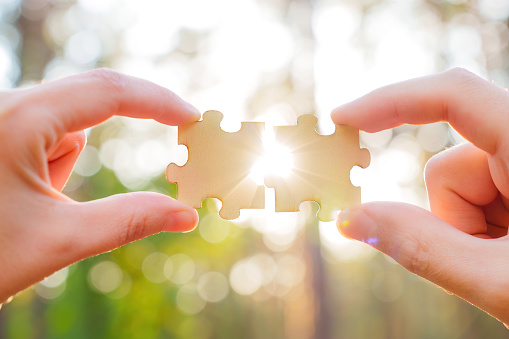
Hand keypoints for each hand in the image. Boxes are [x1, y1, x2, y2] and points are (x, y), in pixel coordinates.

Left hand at [0, 69, 199, 302]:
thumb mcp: (58, 241)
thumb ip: (129, 221)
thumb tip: (186, 217)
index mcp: (20, 120)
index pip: (108, 92)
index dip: (159, 101)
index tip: (193, 117)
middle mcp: (8, 106)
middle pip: (90, 104)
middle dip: (120, 132)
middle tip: (158, 151)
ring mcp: (2, 119)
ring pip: (64, 129)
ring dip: (68, 165)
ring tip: (34, 208)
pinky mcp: (0, 133)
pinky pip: (44, 139)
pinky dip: (53, 164)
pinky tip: (21, 198)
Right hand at [332, 68, 508, 323]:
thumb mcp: (501, 282)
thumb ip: (419, 248)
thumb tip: (349, 219)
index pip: (455, 96)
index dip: (391, 101)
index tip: (343, 119)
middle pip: (450, 166)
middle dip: (450, 218)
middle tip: (484, 263)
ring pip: (458, 186)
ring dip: (466, 229)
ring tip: (506, 263)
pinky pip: (474, 197)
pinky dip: (478, 229)